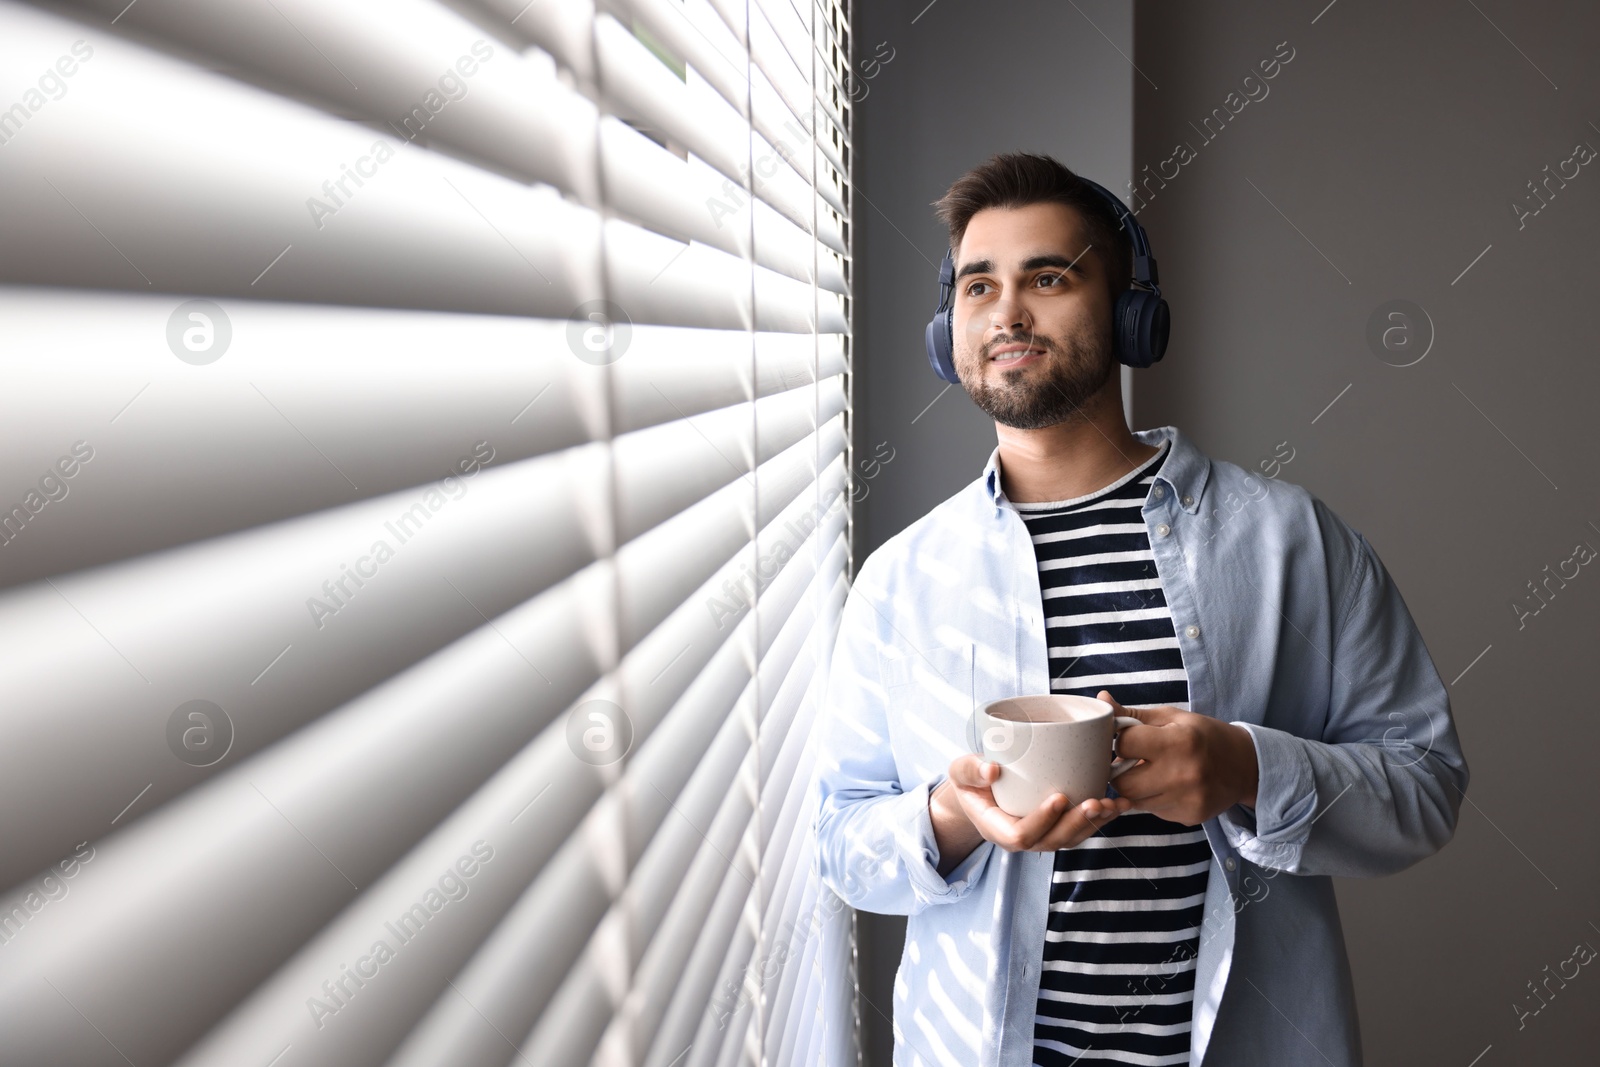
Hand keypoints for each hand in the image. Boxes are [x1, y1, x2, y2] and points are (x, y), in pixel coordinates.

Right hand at [941, 753, 1135, 853]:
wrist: (980, 789)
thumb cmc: (970, 780)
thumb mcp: (960, 772)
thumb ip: (970, 770)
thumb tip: (991, 770)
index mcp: (997, 828)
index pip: (1021, 835)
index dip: (1042, 821)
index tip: (1060, 797)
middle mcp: (1023, 838)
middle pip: (1054, 841)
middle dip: (1077, 823)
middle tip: (1097, 802)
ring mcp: (1042, 834)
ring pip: (1072, 838)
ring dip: (1096, 823)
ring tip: (1116, 803)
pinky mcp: (1057, 826)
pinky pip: (1081, 829)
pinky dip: (1102, 817)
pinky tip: (1120, 802)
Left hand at [1099, 690, 1258, 824]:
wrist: (1246, 766)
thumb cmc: (1203, 735)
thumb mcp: (1172, 717)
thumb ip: (1132, 714)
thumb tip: (1101, 700)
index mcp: (1177, 742)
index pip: (1124, 745)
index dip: (1120, 741)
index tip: (1129, 739)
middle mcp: (1182, 775)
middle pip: (1122, 783)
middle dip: (1120, 772)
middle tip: (1132, 761)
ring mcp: (1186, 800)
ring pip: (1136, 801)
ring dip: (1136, 787)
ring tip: (1152, 772)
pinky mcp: (1189, 817)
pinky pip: (1153, 811)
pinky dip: (1153, 799)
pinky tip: (1168, 786)